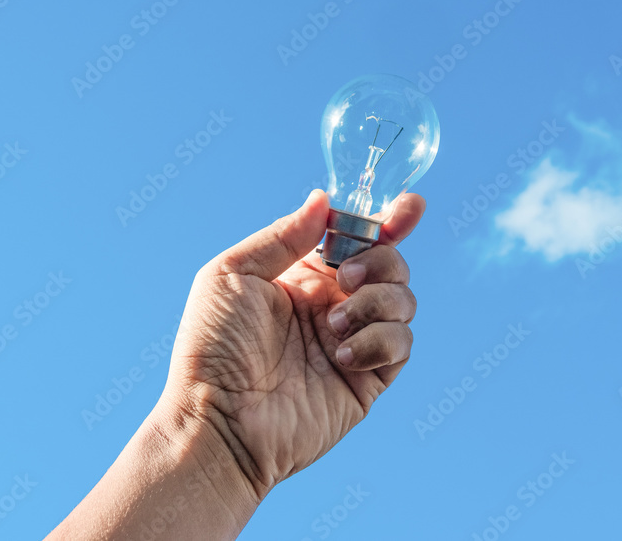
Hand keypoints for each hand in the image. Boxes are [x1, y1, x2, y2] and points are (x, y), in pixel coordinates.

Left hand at [166, 189, 425, 500]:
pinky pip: (402, 344)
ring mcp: (354, 341)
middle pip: (390, 263)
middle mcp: (334, 304)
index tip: (409, 207)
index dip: (388, 221)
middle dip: (381, 259)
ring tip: (334, 325)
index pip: (357, 239)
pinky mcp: (368, 378)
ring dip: (376, 301)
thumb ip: (283, 235)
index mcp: (303, 276)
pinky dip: (380, 340)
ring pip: (404, 299)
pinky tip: (343, 354)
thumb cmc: (212, 348)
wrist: (219, 420)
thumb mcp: (232, 273)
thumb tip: (324, 200)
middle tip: (345, 279)